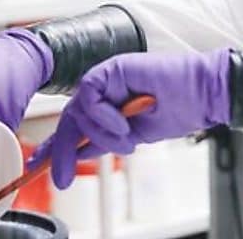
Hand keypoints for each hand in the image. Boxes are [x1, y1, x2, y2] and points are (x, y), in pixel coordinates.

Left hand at [32, 48, 230, 188]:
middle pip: (71, 117)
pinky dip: (104, 114)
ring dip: (101, 134)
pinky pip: (90, 94)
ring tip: (127, 138)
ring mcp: (108, 77)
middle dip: (63, 150)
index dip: (56, 144)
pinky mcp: (114, 67)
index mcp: (111, 103)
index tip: (40, 163)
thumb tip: (81, 152)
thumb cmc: (179, 111)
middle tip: (61, 175)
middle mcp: (106, 88)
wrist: (202, 95)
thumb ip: (107, 139)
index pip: (76, 122)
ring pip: (79, 109)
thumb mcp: (135, 135)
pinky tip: (123, 122)